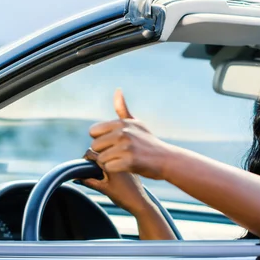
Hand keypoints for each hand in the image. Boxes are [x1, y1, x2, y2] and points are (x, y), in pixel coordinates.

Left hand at [81, 89, 162, 214]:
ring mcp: (126, 147)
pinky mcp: (129, 161)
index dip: (100, 139)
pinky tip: (124, 167)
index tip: (112, 143)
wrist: (166, 159)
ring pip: (100, 158)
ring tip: (122, 160)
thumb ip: (122, 109)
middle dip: (103, 152)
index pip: (93, 131)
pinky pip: (108, 167)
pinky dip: (114, 170)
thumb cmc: (148, 142)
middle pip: (95, 146)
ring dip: (108, 162)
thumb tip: (117, 90)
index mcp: (121, 123)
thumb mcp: (136, 123)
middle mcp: (123, 132)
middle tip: (117, 154)